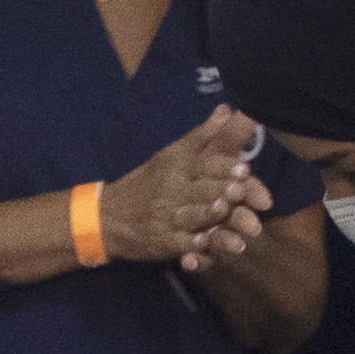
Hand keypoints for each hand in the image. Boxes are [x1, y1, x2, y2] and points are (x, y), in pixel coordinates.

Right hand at [103, 107, 272, 274]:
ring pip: (191, 215)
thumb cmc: (148, 182)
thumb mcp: (172, 155)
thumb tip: (229, 109)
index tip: (245, 168)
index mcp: (178, 166)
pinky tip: (203, 244)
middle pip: (201, 189)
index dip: (225, 167)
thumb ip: (204, 135)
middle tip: (240, 189)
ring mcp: (166, 217)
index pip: (204, 164)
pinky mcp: (161, 241)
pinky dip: (190, 244)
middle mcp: (173, 189)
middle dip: (221, 189)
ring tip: (224, 210)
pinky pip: (178, 242)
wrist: (109, 214)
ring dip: (207, 213)